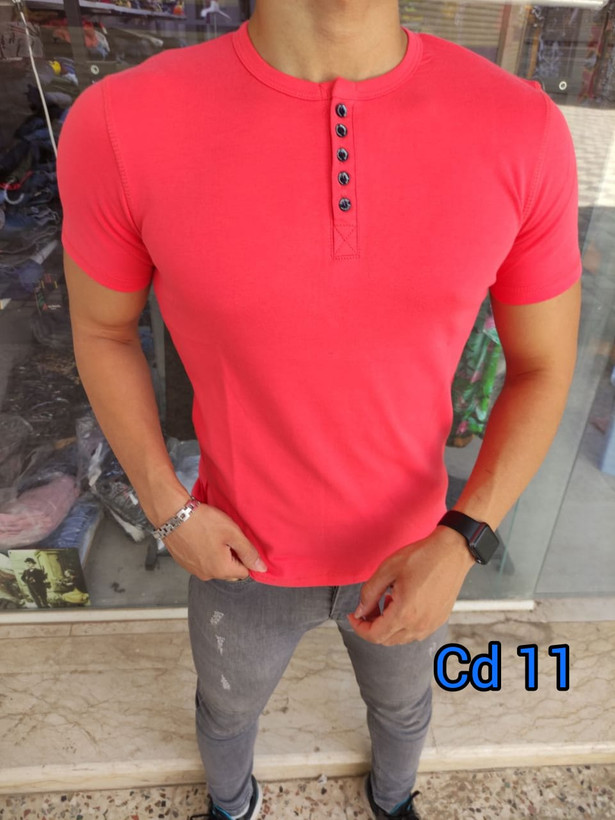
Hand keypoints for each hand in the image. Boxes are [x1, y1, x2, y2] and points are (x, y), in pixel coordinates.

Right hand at [162, 502, 266, 580]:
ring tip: (213, 536)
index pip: (244, 572)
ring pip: (215, 567)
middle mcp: (207, 575)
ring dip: (218, 555)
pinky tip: (202, 538)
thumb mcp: (232, 533)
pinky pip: (201, 562)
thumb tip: (261, 569)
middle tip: (227, 538)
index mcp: (221, 570)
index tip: (238, 541)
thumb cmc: (203, 521)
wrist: (172, 514)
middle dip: (232, 558)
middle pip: (229, 572)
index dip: (245, 556)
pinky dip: (204, 553)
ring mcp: (193, 570)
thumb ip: (249, 552)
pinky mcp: (184, 563)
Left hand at [347, 526, 474, 645]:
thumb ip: (369, 593)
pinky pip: (414, 632)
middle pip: (386, 640)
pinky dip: (402, 624)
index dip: (358, 628)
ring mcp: (431, 625)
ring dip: (387, 625)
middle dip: (371, 626)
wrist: (452, 552)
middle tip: (367, 606)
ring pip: (400, 638)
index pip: (374, 636)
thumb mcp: (387, 570)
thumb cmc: (422, 557)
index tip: (353, 616)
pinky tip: (403, 603)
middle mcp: (419, 625)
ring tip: (387, 601)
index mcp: (404, 614)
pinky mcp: (439, 620)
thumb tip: (360, 611)